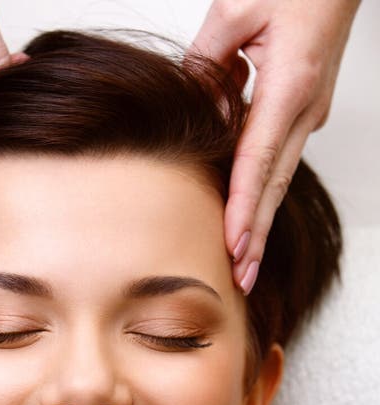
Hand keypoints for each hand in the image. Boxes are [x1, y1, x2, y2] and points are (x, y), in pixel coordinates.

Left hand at [193, 0, 360, 293]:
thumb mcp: (234, 10)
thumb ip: (206, 65)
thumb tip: (195, 113)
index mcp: (290, 84)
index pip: (259, 160)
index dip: (246, 208)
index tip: (234, 246)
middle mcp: (305, 108)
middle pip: (275, 184)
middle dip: (258, 236)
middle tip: (241, 279)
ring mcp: (308, 112)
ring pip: (278, 176)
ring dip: (260, 219)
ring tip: (242, 260)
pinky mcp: (303, 109)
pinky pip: (276, 156)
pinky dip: (260, 189)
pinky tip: (244, 215)